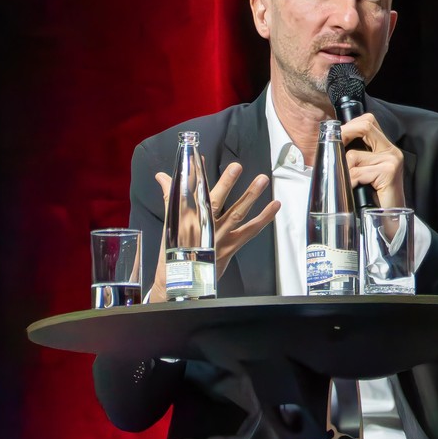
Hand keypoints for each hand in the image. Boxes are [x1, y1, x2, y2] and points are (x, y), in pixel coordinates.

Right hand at [146, 162, 279, 300]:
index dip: (195, 174)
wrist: (180, 281)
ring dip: (250, 196)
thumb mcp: (169, 223)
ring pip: (236, 213)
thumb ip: (170, 197)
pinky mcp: (231, 246)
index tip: (200, 157)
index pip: (191, 192)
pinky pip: (251, 231)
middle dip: (226, 183)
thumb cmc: (174, 251)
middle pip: (215, 201)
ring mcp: (219, 237)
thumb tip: (163, 176)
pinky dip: (264, 218)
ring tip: (262, 180)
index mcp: (186, 219)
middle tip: (236, 167)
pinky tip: (274, 206)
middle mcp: (203, 227)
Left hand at [340, 112, 405, 208]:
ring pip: (353, 155)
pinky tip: (354, 189)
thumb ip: (356, 157)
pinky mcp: (388, 171)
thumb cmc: (375, 198)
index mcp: (386, 147)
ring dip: (344, 171)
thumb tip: (332, 146)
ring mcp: (391, 160)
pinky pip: (356, 172)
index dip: (349, 125)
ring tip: (350, 183)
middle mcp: (391, 150)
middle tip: (332, 149)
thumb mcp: (365, 172)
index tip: (335, 136)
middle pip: (364, 126)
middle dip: (343, 135)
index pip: (368, 122)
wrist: (391, 219)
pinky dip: (349, 182)